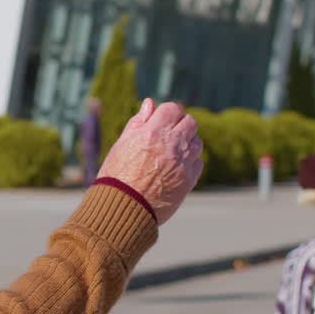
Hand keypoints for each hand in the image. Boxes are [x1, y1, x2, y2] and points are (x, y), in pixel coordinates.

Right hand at [97, 99, 202, 224]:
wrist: (122, 209)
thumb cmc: (117, 176)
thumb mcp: (122, 145)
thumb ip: (138, 123)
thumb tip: (149, 104)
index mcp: (152, 132)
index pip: (173, 109)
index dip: (168, 113)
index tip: (162, 120)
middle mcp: (171, 145)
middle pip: (190, 123)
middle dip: (181, 125)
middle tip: (169, 134)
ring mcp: (182, 163)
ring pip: (197, 142)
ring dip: (187, 143)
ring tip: (172, 152)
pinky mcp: (188, 181)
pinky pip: (198, 163)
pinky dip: (190, 162)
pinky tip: (176, 167)